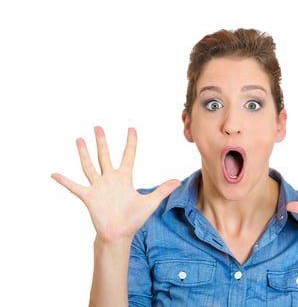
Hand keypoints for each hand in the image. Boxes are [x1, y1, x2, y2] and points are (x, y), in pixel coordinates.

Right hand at [51, 126, 180, 243]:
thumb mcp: (150, 203)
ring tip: (79, 139)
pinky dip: (65, 181)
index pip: (128, 155)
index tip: (131, 129)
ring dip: (84, 153)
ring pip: (89, 166)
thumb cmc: (133, 219)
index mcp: (124, 178)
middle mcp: (110, 179)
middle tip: (98, 127)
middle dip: (102, 141)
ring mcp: (98, 187)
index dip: (130, 142)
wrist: (119, 235)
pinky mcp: (89, 197)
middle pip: (105, 156)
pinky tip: (54, 174)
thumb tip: (178, 181)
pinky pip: (75, 187)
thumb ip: (162, 190)